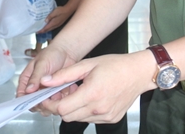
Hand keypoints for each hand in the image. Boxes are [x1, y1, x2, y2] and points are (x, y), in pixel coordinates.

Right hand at [16, 44, 77, 97]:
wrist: (67, 52)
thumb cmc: (51, 54)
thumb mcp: (41, 64)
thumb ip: (35, 77)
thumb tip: (28, 90)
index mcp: (27, 80)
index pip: (22, 95)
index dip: (26, 101)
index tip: (35, 102)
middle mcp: (35, 88)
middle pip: (33, 103)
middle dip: (41, 103)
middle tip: (49, 98)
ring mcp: (45, 91)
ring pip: (45, 105)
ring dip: (52, 102)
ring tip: (58, 93)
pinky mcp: (56, 93)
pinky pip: (57, 102)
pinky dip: (61, 100)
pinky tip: (65, 92)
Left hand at [37, 51, 155, 124]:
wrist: (139, 73)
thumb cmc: (115, 65)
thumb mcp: (87, 64)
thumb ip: (64, 75)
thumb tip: (45, 81)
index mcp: (92, 93)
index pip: (62, 108)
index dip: (50, 104)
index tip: (45, 98)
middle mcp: (99, 108)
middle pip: (67, 116)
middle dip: (59, 106)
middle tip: (61, 93)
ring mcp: (105, 116)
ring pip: (78, 119)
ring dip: (73, 109)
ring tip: (78, 93)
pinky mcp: (111, 119)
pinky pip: (90, 119)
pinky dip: (85, 111)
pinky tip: (89, 98)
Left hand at [38, 6, 72, 32]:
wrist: (68, 10)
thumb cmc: (61, 10)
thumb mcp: (54, 12)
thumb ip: (50, 17)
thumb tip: (45, 21)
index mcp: (54, 23)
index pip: (46, 28)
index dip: (41, 30)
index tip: (37, 32)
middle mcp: (55, 25)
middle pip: (48, 30)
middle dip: (43, 31)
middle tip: (37, 31)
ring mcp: (57, 25)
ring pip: (50, 29)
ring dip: (45, 30)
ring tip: (41, 29)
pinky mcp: (59, 24)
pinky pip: (52, 27)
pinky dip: (48, 28)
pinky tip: (47, 26)